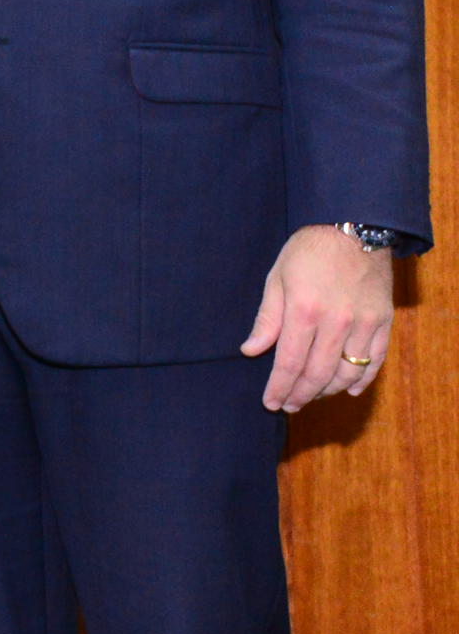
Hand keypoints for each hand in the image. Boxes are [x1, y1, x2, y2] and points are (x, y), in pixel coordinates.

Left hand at [242, 224, 395, 411]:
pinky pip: (375, 361)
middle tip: (289, 406)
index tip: (270, 403)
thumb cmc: (308, 250)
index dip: (279, 388)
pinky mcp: (383, 322)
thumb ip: (266, 318)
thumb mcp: (277, 278)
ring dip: (328, 391)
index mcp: (304, 312)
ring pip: (347, 373)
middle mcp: (336, 323)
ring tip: (312, 396)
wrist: (353, 228)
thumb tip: (250, 351)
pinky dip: (362, 380)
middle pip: (317, 374)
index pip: (288, 364)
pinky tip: (349, 390)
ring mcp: (363, 324)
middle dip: (300, 395)